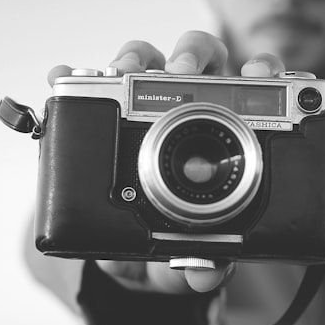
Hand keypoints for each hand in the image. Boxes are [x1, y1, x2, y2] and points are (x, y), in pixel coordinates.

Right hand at [50, 30, 284, 294]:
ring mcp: (140, 104)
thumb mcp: (191, 255)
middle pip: (200, 56)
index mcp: (229, 127)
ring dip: (136, 56)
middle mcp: (188, 104)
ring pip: (145, 58)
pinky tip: (62, 77)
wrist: (123, 254)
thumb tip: (210, 271)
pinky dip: (71, 75)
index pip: (253, 85)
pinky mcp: (98, 115)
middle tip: (182, 73)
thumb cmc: (172, 239)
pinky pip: (81, 85)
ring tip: (124, 70)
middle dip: (194, 54)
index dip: (262, 67)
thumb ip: (206, 263)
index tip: (260, 72)